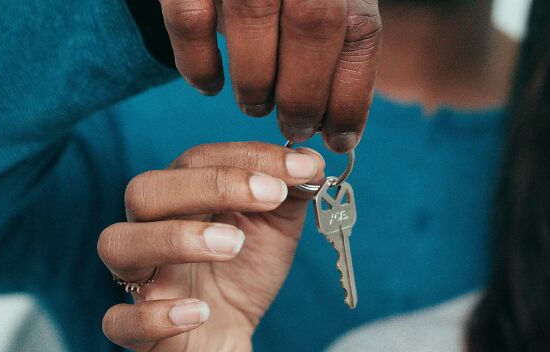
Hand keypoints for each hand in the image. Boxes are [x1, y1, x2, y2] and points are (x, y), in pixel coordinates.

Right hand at [98, 142, 323, 351]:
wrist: (230, 340)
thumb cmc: (244, 273)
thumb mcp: (274, 229)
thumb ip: (289, 193)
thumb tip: (310, 160)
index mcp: (179, 199)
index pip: (195, 160)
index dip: (246, 158)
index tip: (300, 169)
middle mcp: (148, 231)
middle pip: (146, 191)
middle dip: (210, 186)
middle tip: (268, 196)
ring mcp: (139, 280)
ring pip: (119, 245)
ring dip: (177, 239)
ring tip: (234, 245)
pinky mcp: (137, 331)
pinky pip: (121, 322)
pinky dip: (156, 316)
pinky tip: (200, 312)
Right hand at [159, 0, 381, 151]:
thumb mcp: (324, 2)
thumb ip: (336, 44)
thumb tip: (341, 130)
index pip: (359, 30)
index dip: (350, 97)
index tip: (340, 140)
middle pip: (314, 24)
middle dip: (304, 97)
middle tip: (293, 128)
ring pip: (253, 19)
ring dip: (255, 86)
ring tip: (256, 106)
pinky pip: (190, 20)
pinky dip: (199, 64)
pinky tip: (209, 85)